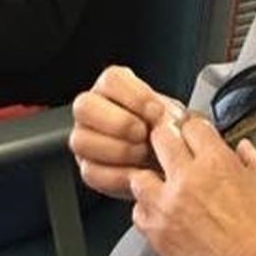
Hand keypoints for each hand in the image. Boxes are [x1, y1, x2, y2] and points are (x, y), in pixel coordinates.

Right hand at [69, 65, 181, 199]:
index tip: (156, 111)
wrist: (172, 163)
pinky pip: (90, 172)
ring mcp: (85, 139)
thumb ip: (168, 115)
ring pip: (81, 141)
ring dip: (117, 150)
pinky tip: (138, 173)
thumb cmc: (170, 133)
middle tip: (144, 134)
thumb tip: (165, 118)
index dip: (135, 96)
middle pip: (84, 107)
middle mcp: (92, 109)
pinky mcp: (87, 167)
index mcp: (114, 88)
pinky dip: (117, 175)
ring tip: (143, 154)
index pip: (111, 80)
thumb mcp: (175, 118)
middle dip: (120, 123)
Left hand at [129, 114, 255, 255]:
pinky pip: (138, 213)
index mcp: (216, 162)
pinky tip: (161, 213)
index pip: (191, 125)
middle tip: (173, 149)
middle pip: (159, 140)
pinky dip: (147, 210)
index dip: (193, 126)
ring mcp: (167, 208)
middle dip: (166, 140)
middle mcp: (186, 179)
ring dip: (150, 176)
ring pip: (139, 177)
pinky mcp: (158, 235)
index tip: (193, 132)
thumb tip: (243, 148)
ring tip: (162, 185)